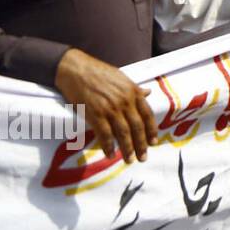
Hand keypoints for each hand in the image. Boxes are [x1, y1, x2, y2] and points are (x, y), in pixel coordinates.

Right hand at [55, 48, 157, 163]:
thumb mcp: (122, 78)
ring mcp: (110, 108)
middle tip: (143, 158)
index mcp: (133, 92)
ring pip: (123, 133)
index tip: (153, 142)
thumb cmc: (99, 72)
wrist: (76, 69)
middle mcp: (125, 101)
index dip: (151, 130)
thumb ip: (135, 89)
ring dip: (127, 149)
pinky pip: (104, 134)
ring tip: (129, 160)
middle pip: (137, 127)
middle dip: (141, 144)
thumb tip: (148, 93)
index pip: (147, 114)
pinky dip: (108, 146)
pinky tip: (110, 154)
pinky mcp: (95, 114)